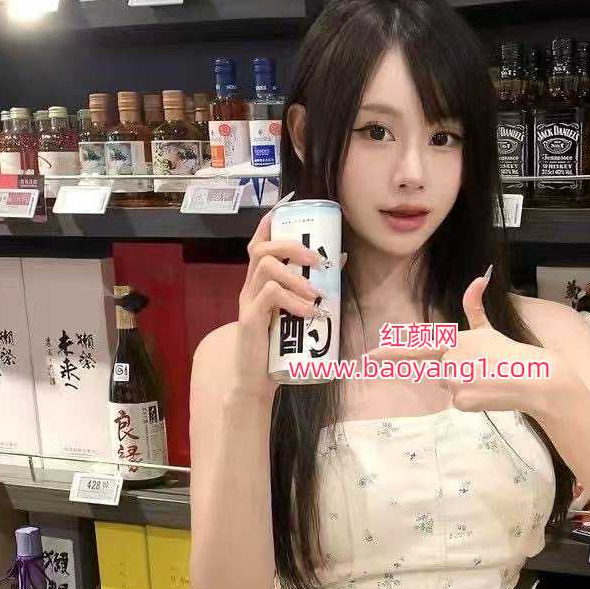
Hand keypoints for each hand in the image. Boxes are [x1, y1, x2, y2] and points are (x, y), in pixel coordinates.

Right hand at [234, 195, 343, 401]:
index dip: (270, 222)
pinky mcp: (250, 320)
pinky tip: (310, 311)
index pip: (258, 242)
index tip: (287, 208)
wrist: (256, 380)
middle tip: (317, 261)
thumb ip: (312, 286)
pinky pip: (270, 296)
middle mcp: (249, 286)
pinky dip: (294, 300)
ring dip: (296, 275)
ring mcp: (248, 302)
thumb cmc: (278, 344)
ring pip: (266, 267)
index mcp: (259, 281)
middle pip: (261, 248)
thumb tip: (341, 257)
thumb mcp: (296, 311)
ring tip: (315, 293)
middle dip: (292, 246)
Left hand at [366, 267, 573, 417]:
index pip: (417, 347)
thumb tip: (479, 277)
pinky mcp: (460, 401)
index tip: (369, 357)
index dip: (391, 353)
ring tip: (489, 380)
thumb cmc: (512, 353)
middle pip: (441, 373)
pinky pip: (459, 403)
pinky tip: (489, 393)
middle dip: (459, 373)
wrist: (535, 378)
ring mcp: (453, 381)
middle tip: (484, 371)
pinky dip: (473, 401)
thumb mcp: (490, 329)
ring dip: (467, 386)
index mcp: (454, 340)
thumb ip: (475, 307)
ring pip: (450, 388)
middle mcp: (449, 360)